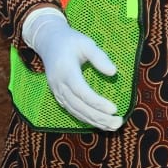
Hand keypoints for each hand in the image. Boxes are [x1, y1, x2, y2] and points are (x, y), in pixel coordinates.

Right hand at [21, 7, 122, 130]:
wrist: (48, 42)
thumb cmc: (71, 41)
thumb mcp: (86, 43)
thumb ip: (99, 57)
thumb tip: (113, 72)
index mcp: (66, 70)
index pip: (81, 91)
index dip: (97, 102)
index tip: (114, 109)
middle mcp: (59, 84)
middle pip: (79, 106)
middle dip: (99, 117)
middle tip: (118, 123)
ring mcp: (57, 91)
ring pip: (76, 111)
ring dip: (95, 121)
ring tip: (113, 126)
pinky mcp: (59, 95)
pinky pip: (73, 110)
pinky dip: (86, 118)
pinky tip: (100, 123)